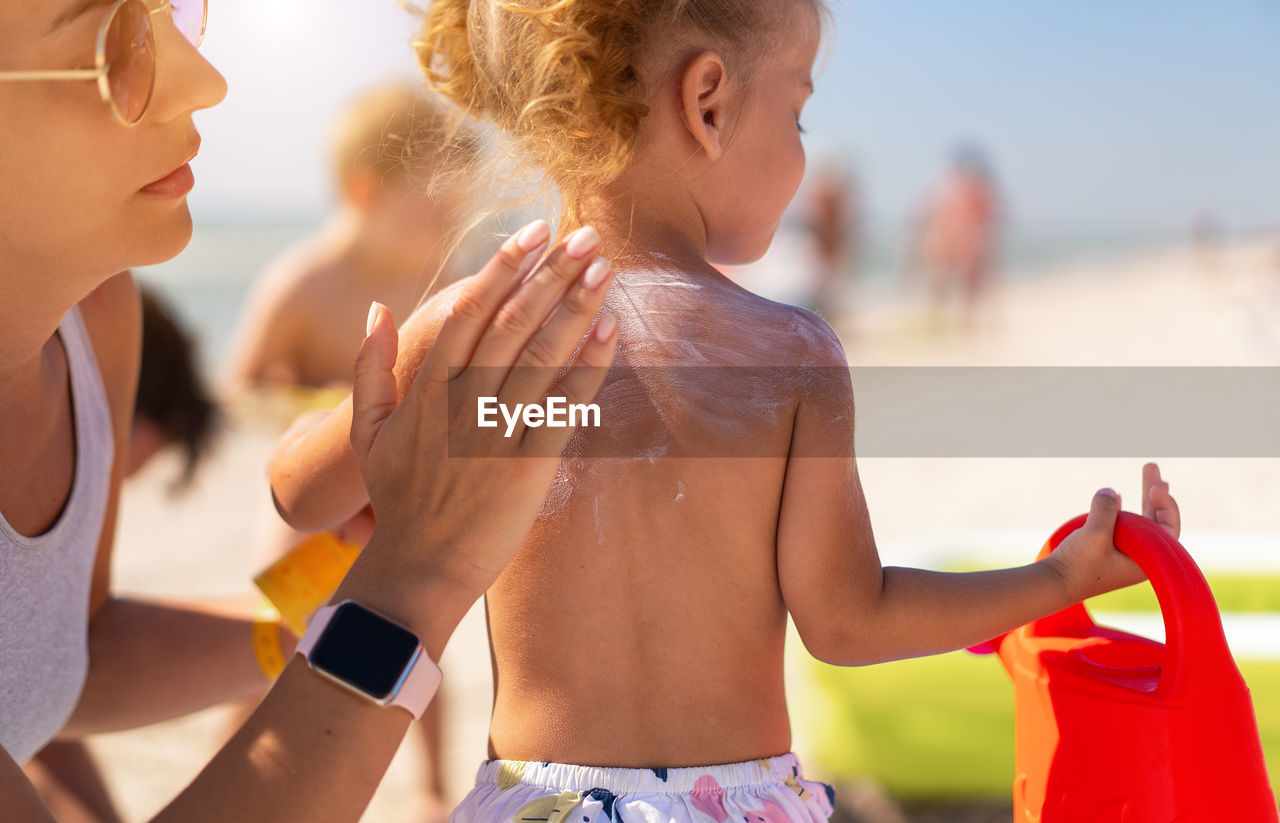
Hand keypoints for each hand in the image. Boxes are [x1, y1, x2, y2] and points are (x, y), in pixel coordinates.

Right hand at [347, 220, 615, 598]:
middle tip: (585, 234)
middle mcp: (463, 402)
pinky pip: (565, 405)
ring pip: (542, 355)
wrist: (420, 566)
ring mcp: (497, 432)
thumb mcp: (366, 430)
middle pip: (513, 322)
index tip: (534, 231)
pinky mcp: (528, 465)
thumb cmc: (397, 498)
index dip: (505, 266)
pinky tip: (611, 330)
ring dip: (577, 306)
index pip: (469, 310)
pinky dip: (589, 365)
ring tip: (605, 266)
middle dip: (551, 273)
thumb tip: (376, 308)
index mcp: (427, 387)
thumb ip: (370, 365)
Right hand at [1044, 462, 1180, 602]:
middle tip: (1152, 468)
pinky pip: (1122, 526)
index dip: (1167, 506)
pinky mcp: (1107, 550)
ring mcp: (1123, 554)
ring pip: (1140, 521)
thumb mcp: (1094, 536)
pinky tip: (1118, 496)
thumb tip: (1109, 491)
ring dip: (1142, 497)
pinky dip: (1121, 509)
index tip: (1155, 489)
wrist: (1054, 584)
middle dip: (1155, 494)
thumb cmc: (1077, 566)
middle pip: (1156, 521)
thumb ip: (1105, 510)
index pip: (1169, 530)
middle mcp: (1140, 558)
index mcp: (1147, 561)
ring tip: (1148, 473)